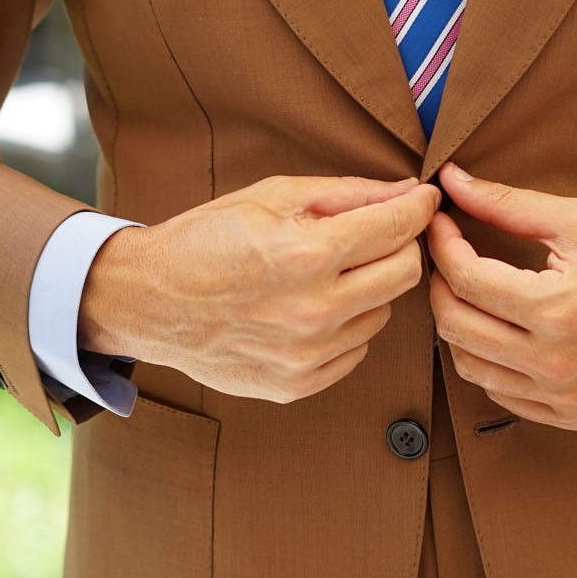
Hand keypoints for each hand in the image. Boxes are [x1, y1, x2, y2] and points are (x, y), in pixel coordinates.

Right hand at [79, 174, 440, 401]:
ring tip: (325, 274)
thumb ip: (350, 194)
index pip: (399, 228)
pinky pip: (355, 351)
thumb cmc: (209, 239)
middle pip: (405, 274)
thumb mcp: (274, 196)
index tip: (426, 200)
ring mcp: (307, 355)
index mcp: (308, 254)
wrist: (150, 302)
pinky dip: (344, 326)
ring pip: (382, 314)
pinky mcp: (298, 385)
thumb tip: (410, 192)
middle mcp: (314, 311)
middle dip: (400, 246)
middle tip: (377, 234)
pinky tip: (308, 309)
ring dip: (368, 289)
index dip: (420, 208)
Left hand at [427, 161, 576, 428]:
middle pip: (455, 326)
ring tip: (471, 291)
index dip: (443, 245)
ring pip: (470, 366)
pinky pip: (501, 394)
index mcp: (558, 311)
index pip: (465, 280)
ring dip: (458, 325)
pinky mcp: (573, 415)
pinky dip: (488, 362)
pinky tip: (499, 329)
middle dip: (440, 284)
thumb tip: (451, 181)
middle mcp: (557, 364)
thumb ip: (507, 204)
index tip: (442, 223)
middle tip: (449, 255)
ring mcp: (564, 396)